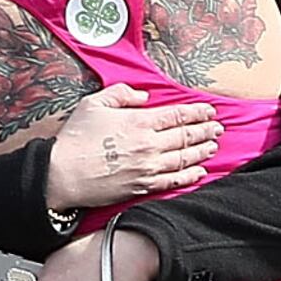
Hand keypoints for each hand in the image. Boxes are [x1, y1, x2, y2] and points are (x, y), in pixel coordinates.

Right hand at [44, 84, 220, 210]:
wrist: (62, 175)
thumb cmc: (75, 138)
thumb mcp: (94, 103)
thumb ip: (122, 94)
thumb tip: (144, 97)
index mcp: (139, 121)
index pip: (177, 115)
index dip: (197, 112)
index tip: (210, 110)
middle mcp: (149, 145)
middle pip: (186, 136)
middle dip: (205, 130)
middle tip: (218, 128)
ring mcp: (148, 168)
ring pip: (184, 158)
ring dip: (201, 151)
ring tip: (213, 146)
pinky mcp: (142, 187)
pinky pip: (173, 180)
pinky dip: (189, 175)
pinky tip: (199, 171)